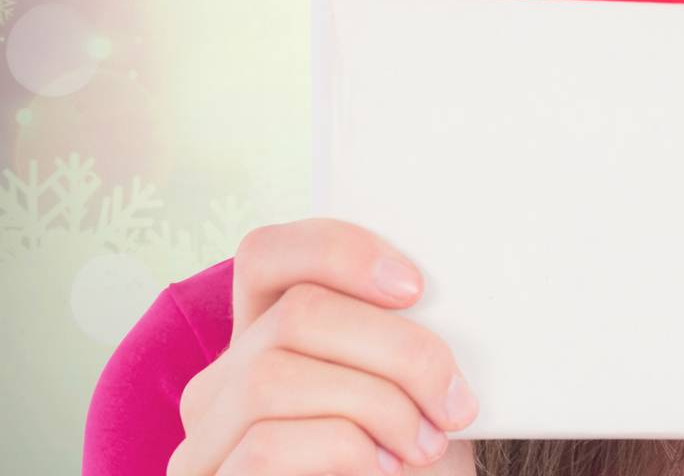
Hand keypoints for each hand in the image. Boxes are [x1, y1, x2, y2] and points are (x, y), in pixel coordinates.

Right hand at [168, 217, 479, 473]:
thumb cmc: (399, 457)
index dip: (338, 252)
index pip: (264, 253)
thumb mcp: (397, 382)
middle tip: (454, 399)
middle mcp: (218, 384)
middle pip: (295, 314)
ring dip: (376, 405)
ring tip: (426, 443)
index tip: (415, 287)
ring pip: (274, 376)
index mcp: (260, 339)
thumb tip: (432, 284)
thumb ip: (389, 330)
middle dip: (395, 350)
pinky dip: (343, 449)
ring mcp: (205, 442)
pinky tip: (382, 468)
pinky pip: (266, 445)